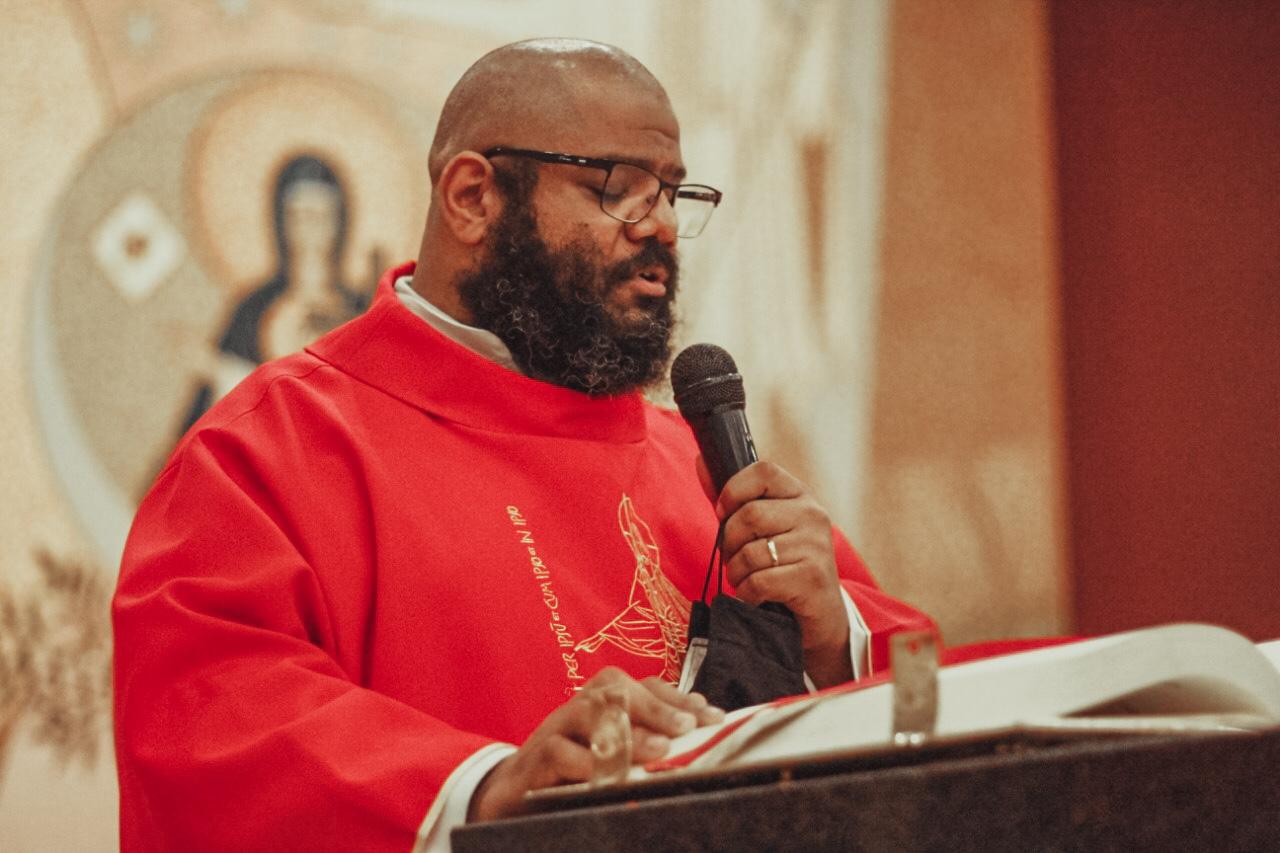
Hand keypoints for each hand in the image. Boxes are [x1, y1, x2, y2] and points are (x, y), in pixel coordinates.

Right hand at [468, 667, 723, 821]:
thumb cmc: (571, 774)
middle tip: (687, 728)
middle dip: (656, 705)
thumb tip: (694, 732)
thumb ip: (644, 742)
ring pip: (589, 713)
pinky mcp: (535, 758)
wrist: (511, 794)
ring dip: (627, 731)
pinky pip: (559, 752)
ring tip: (659, 749)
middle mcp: (579, 707)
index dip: (677, 697)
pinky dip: (587, 762)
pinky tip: (610, 776)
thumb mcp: (611, 756)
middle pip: (616, 687)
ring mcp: (554, 729)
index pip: (642, 686)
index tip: (711, 716)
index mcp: (601, 702)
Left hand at [709, 459, 852, 688]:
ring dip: (737, 573)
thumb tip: (701, 461)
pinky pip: (758, 581)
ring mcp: (815, 546)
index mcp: (800, 496)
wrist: (819, 615)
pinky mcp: (811, 578)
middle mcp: (813, 515)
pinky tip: (758, 597)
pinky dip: (747, 594)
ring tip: (748, 579)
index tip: (724, 512)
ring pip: (750, 552)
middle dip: (729, 543)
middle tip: (736, 559)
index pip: (763, 471)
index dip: (733, 490)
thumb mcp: (761, 528)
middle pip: (749, 515)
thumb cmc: (782, 565)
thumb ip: (731, 498)